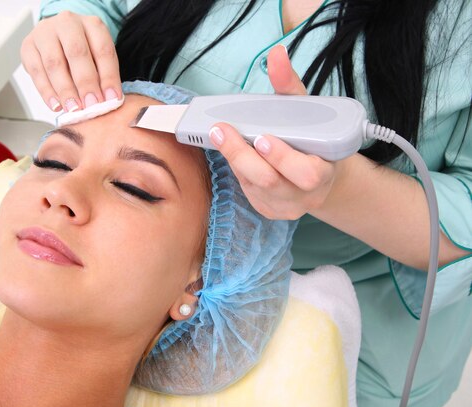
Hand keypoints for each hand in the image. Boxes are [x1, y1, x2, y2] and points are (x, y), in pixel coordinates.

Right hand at [21, 11, 121, 111]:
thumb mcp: (98, 58)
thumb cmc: (83, 51)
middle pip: (77, 52)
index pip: (103, 50)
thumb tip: (109, 101)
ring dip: (65, 90)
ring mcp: (45, 32)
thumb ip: (103, 76)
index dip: (108, 77)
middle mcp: (68, 23)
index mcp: (92, 24)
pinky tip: (56, 105)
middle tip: (91, 105)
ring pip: (54, 62)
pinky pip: (36, 70)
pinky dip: (46, 91)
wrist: (58, 37)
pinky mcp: (28, 45)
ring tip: (74, 108)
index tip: (112, 99)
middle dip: (85, 83)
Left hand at [209, 45, 341, 219]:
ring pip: (253, 187)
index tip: (263, 137)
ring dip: (235, 160)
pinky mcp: (270, 211)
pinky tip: (235, 154)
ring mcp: (287, 207)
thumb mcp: (308, 110)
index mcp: (326, 171)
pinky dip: (238, 171)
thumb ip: (290, 85)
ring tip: (223, 136)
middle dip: (242, 155)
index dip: (283, 158)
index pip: (307, 172)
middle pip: (270, 181)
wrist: (321, 174)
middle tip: (221, 132)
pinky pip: (248, 193)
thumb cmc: (313, 139)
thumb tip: (275, 55)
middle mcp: (307, 195)